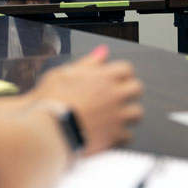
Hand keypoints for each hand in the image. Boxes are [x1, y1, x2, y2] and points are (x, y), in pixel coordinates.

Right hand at [29, 45, 143, 154]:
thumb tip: (103, 51)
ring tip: (113, 115)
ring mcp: (117, 116)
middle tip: (114, 95)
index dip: (118, 73)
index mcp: (103, 77)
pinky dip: (120, 134)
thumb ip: (87, 63)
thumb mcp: (63, 73)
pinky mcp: (114, 136)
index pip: (126, 69)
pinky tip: (107, 132)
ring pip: (138, 113)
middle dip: (128, 90)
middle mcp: (115, 95)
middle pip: (137, 88)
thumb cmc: (52, 99)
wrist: (50, 128)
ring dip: (128, 113)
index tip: (110, 78)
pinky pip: (128, 135)